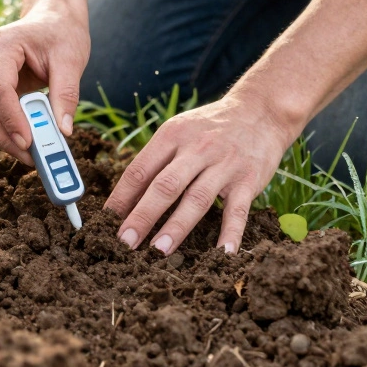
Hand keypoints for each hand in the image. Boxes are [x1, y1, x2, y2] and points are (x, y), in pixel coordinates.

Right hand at [0, 0, 89, 164]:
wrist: (51, 15)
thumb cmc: (61, 32)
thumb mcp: (71, 60)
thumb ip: (66, 95)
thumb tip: (63, 131)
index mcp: (2, 45)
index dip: (11, 120)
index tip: (30, 143)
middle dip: (5, 136)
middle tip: (32, 159)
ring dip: (5, 137)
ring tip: (34, 153)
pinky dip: (7, 129)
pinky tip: (27, 139)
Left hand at [105, 91, 299, 254]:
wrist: (261, 112)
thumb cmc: (209, 128)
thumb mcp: (178, 132)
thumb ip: (155, 162)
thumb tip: (125, 200)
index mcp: (171, 136)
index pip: (140, 170)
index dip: (121, 198)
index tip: (105, 223)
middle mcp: (196, 149)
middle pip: (164, 186)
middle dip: (142, 216)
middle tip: (124, 242)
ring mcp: (223, 165)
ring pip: (196, 199)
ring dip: (176, 227)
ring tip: (158, 251)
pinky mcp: (248, 180)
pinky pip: (238, 211)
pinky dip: (230, 234)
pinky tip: (222, 254)